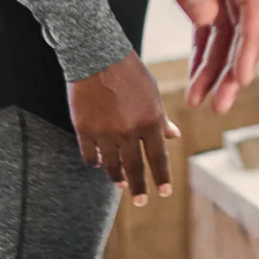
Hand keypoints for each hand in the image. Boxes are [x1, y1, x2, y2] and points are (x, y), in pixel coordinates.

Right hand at [67, 53, 178, 204]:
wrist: (97, 56)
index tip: (164, 192)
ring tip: (120, 184)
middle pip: (135, 168)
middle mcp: (129, 131)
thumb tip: (174, 136)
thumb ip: (161, 118)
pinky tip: (97, 163)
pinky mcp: (84, 129)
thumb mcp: (152, 92)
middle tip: (141, 202)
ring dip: (116, 178)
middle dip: (139, 188)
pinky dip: (94, 162)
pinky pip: (89, 155)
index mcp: (150, 121)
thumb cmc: (129, 72)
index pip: (158, 157)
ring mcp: (105, 132)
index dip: (162, 177)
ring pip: (111, 166)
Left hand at [78, 0, 258, 113]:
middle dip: (234, 64)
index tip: (240, 80)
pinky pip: (205, 15)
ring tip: (200, 99)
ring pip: (224, 24)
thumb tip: (209, 21)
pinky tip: (194, 72)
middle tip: (218, 104)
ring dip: (216, 61)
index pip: (253, 4)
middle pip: (243, 21)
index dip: (251, 45)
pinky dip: (202, 45)